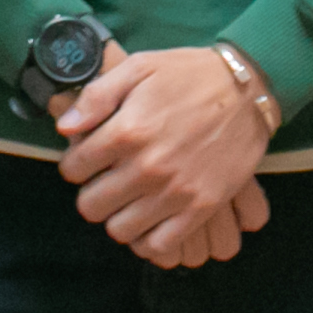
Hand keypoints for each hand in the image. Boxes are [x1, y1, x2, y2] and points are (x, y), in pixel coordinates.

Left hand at [55, 46, 276, 267]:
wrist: (246, 89)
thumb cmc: (188, 74)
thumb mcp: (139, 67)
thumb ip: (97, 96)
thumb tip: (65, 128)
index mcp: (127, 131)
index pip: (74, 169)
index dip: (75, 164)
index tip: (86, 160)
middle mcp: (148, 167)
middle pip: (91, 206)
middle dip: (92, 193)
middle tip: (105, 181)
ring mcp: (175, 192)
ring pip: (120, 230)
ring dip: (118, 216)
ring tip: (128, 200)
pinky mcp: (201, 208)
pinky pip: (160, 244)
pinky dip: (149, 238)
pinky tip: (151, 218)